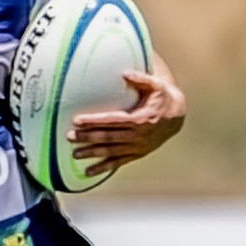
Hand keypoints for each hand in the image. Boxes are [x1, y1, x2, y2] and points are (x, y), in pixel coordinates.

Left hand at [68, 69, 186, 176]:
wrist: (176, 117)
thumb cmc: (162, 98)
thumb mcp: (156, 85)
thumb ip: (140, 78)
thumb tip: (123, 73)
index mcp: (140, 119)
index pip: (112, 120)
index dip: (94, 121)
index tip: (77, 121)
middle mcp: (137, 136)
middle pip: (108, 137)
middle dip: (87, 137)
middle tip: (69, 137)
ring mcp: (137, 147)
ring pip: (110, 152)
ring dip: (92, 153)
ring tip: (74, 154)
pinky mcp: (137, 154)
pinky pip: (118, 163)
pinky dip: (103, 168)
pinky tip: (88, 172)